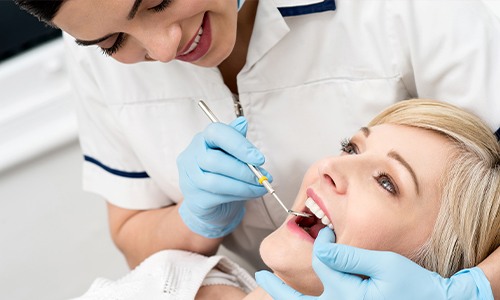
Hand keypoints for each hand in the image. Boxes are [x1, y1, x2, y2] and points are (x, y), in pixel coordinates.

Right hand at [177, 116, 269, 237]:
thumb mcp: (231, 154)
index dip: (238, 144)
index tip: (259, 158)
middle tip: (262, 177)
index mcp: (202, 140)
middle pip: (214, 160)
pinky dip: (239, 195)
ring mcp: (190, 179)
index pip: (215, 133)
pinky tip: (250, 193)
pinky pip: (217, 197)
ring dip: (243, 186)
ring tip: (260, 187)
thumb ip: (236, 139)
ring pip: (216, 182)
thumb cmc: (223, 174)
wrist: (212, 204)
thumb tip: (242, 122)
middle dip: (244, 170)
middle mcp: (191, 156)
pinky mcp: (194, 199)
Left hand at [256, 228, 493, 299]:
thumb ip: (352, 257)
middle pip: (304, 294)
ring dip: (285, 296)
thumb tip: (324, 247)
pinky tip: (294, 296)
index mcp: (349, 295)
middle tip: (262, 273)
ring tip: (266, 284)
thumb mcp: (386, 266)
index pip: (323, 261)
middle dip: (281, 285)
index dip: (323, 241)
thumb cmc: (414, 287)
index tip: (327, 231)